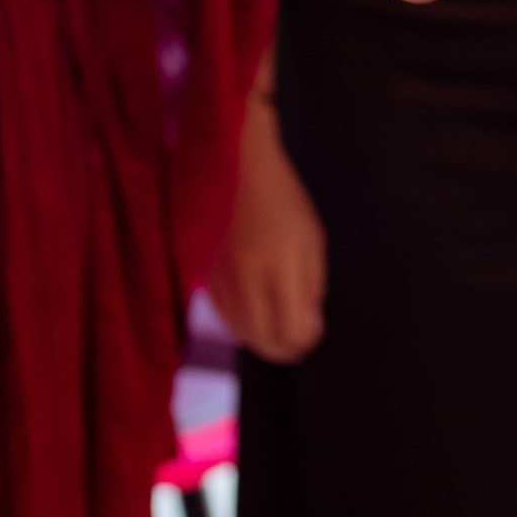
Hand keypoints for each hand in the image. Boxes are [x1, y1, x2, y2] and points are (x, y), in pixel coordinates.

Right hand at [206, 90, 326, 362]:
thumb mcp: (312, 240)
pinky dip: (242, 324)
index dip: (305, 341)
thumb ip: (312, 289)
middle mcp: (246, 276)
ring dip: (263, 338)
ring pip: (241, 334)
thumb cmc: (283, 200)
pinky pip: (224, 317)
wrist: (236, 167)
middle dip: (285, 348)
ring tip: (279, 326)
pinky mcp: (204, 276)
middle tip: (299, 339)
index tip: (312, 332)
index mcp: (280, 263)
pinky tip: (255, 313)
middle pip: (263, 340)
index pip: (291, 330)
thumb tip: (308, 333)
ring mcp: (220, 278)